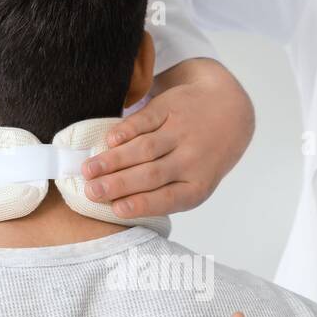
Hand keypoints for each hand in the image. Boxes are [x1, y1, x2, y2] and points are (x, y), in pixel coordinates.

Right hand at [81, 58, 253, 217]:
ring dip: (114, 160)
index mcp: (197, 185)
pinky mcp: (171, 107)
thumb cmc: (200, 157)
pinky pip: (146, 121)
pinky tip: (109, 141)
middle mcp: (191, 160)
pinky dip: (126, 131)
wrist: (227, 110)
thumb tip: (116, 204)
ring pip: (145, 149)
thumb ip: (163, 192)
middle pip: (151, 174)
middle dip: (118, 184)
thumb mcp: (195, 179)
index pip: (168, 198)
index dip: (142, 204)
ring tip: (88, 169)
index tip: (116, 209)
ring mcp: (181, 132)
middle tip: (90, 191)